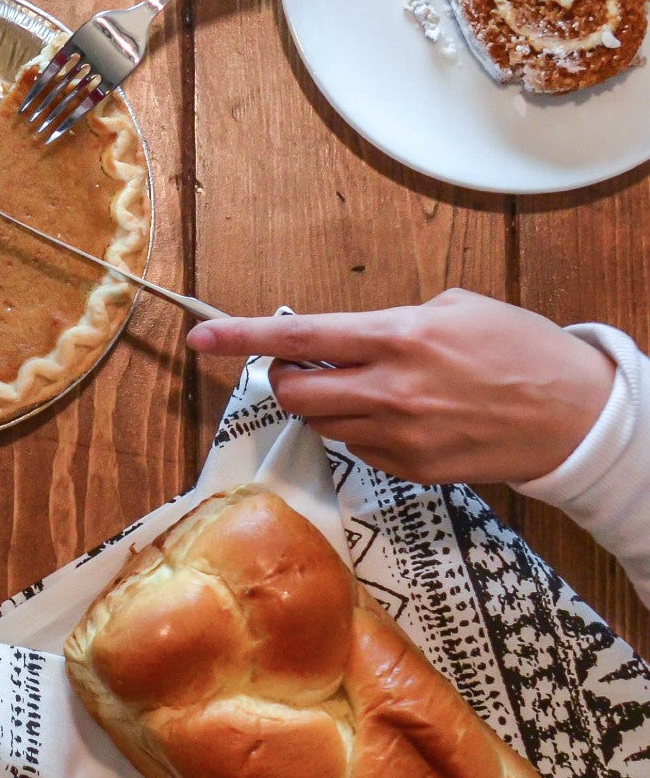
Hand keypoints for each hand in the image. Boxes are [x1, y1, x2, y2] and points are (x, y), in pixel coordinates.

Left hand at [186, 290, 615, 483]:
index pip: (299, 338)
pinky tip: (398, 417)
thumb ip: (389, 322)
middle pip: (294, 394)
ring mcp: (398, 436)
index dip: (243, 338)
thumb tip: (346, 339)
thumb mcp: (455, 308)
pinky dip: (360, 431)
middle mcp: (389, 389)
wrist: (575, 415)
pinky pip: (356, 449)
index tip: (202, 338)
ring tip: (367, 389)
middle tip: (304, 369)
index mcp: (397, 337)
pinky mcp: (410, 469)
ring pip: (320, 425)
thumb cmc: (520, 350)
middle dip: (287, 380)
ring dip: (325, 406)